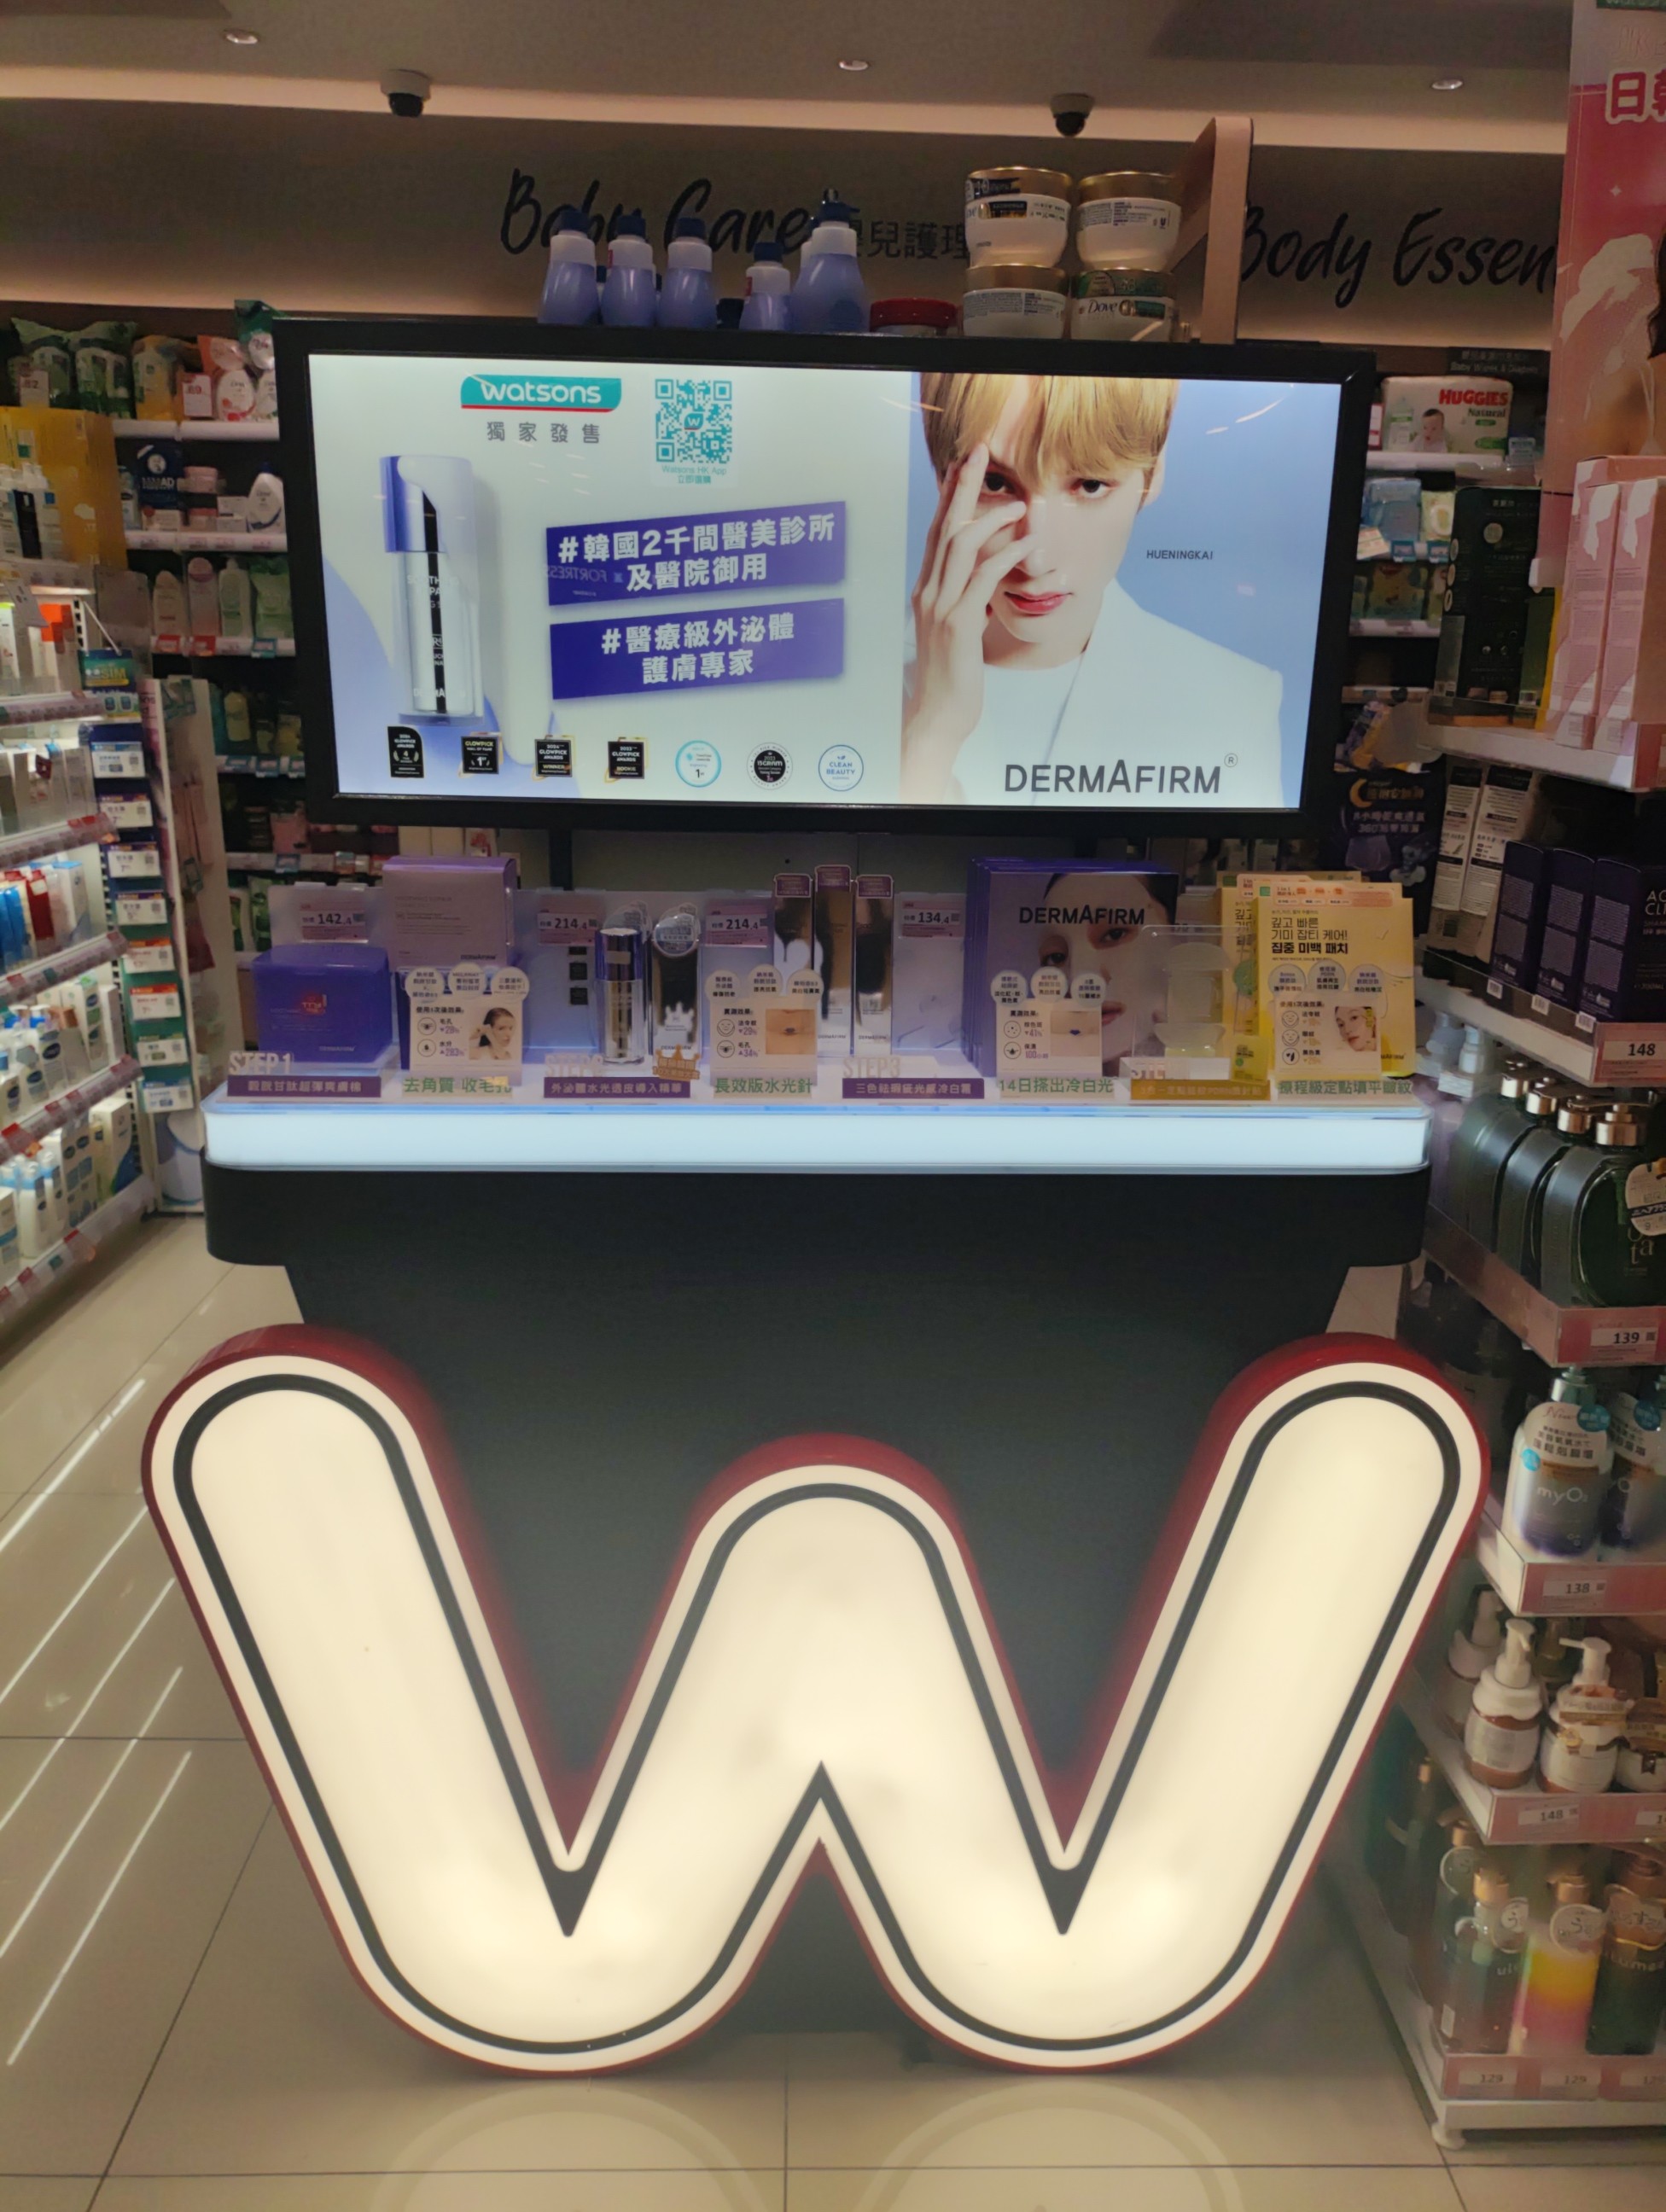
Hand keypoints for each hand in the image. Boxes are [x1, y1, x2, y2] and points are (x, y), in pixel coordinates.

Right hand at [901, 444, 1035, 800]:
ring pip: (961, 547)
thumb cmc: (952, 674)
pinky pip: (982, 579)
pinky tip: (1025, 545)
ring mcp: (939, 608)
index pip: (937, 532)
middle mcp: (927, 592)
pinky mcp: (957, 625)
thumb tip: (981, 578)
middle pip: (944, 527)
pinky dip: (1005, 557)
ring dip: (992, 520)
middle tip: (981, 454)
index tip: (965, 464)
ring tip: (1020, 507)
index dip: (950, 495)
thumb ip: (964, 598)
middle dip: (963, 486)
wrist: (938, 713)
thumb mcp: (956, 629)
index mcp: (926, 589)